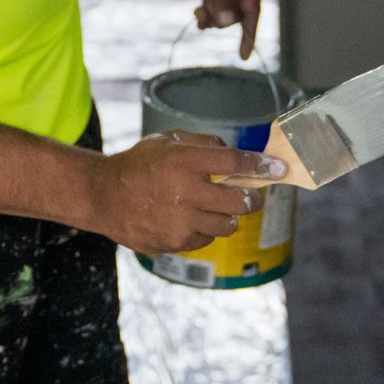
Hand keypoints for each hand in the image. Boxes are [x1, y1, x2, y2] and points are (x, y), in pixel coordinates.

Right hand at [86, 131, 282, 253]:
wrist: (104, 197)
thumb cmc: (139, 164)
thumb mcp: (168, 140)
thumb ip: (204, 143)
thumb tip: (235, 153)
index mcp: (184, 162)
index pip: (235, 164)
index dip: (261, 166)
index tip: (279, 168)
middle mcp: (185, 193)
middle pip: (240, 201)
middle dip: (252, 198)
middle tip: (252, 195)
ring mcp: (181, 221)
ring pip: (228, 224)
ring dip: (228, 215)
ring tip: (215, 206)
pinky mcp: (176, 242)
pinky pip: (207, 238)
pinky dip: (206, 228)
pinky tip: (191, 218)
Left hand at [174, 0, 262, 58]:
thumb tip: (225, 23)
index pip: (252, 12)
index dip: (248, 35)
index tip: (243, 56)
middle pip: (235, 13)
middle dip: (221, 20)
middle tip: (201, 17)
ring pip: (222, 7)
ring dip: (210, 15)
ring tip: (196, 15)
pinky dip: (206, 7)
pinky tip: (197, 10)